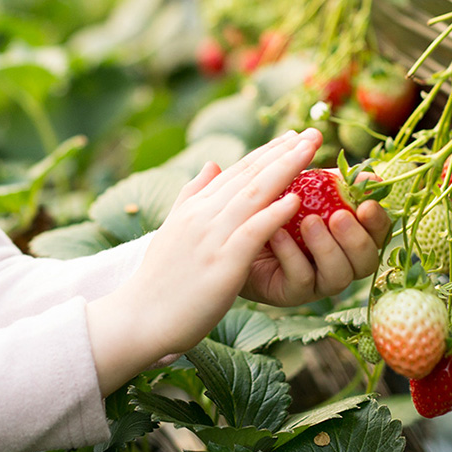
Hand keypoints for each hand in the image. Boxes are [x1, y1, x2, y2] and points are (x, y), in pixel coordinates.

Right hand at [87, 129, 321, 394]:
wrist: (138, 319)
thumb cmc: (160, 282)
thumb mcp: (174, 230)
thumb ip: (193, 196)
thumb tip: (212, 164)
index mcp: (195, 207)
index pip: (238, 171)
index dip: (268, 152)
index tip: (294, 137)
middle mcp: (203, 215)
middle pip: (250, 175)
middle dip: (284, 152)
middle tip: (314, 132)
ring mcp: (212, 238)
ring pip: (254, 195)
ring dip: (286, 170)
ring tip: (312, 151)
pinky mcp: (222, 264)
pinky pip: (252, 232)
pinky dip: (274, 213)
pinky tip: (296, 199)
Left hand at [240, 172, 390, 305]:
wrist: (236, 231)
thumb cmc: (276, 206)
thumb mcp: (306, 188)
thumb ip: (335, 182)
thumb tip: (373, 176)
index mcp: (352, 237)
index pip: (378, 234)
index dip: (378, 221)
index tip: (367, 204)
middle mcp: (342, 264)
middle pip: (367, 261)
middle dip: (356, 238)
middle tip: (339, 216)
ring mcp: (318, 282)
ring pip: (338, 276)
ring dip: (327, 247)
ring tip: (309, 222)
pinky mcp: (291, 293)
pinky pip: (301, 278)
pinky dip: (291, 254)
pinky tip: (277, 234)